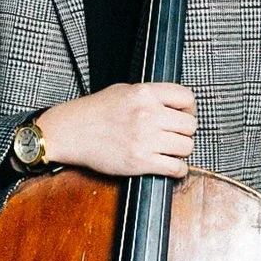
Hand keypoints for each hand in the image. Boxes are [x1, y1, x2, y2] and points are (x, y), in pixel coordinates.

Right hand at [31, 83, 196, 178]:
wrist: (70, 131)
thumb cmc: (93, 111)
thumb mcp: (123, 90)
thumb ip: (149, 96)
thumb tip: (173, 105)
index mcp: (145, 93)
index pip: (186, 97)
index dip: (189, 108)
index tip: (185, 115)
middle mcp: (148, 114)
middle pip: (190, 125)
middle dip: (185, 132)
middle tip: (176, 135)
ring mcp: (145, 138)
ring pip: (186, 147)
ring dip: (181, 151)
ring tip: (170, 151)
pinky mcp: (140, 161)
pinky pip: (175, 168)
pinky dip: (178, 170)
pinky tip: (170, 167)